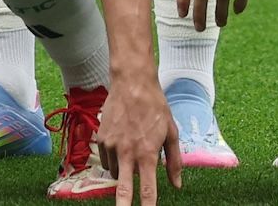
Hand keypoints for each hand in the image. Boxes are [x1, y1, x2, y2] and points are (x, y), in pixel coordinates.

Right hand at [97, 73, 181, 204]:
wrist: (132, 84)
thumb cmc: (156, 108)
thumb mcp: (171, 133)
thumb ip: (174, 162)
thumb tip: (177, 184)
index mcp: (147, 153)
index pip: (148, 188)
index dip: (148, 205)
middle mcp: (127, 152)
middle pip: (123, 188)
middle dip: (123, 204)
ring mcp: (111, 145)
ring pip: (115, 172)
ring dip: (123, 170)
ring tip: (132, 151)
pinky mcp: (100, 138)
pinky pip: (106, 159)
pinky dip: (114, 158)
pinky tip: (122, 143)